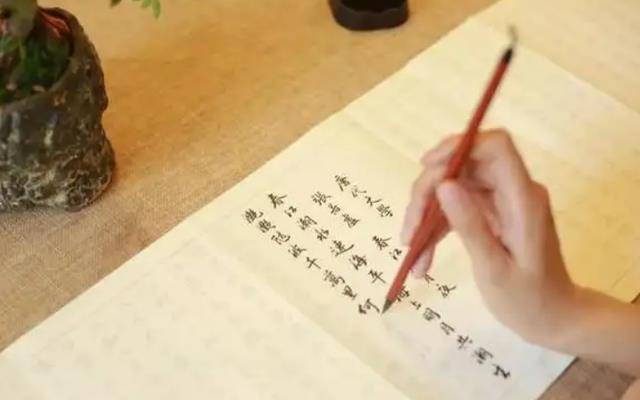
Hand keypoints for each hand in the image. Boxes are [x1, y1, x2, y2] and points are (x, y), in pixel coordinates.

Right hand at [401, 129, 577, 345]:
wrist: (551, 318)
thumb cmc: (528, 299)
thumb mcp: (494, 269)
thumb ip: (471, 225)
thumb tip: (444, 185)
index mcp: (522, 198)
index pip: (495, 147)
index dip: (459, 146)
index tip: (426, 166)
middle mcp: (512, 191)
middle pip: (463, 167)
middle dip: (428, 192)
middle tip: (408, 230)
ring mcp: (501, 201)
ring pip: (453, 187)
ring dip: (426, 213)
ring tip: (410, 248)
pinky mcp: (490, 214)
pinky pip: (456, 208)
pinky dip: (436, 228)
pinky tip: (422, 258)